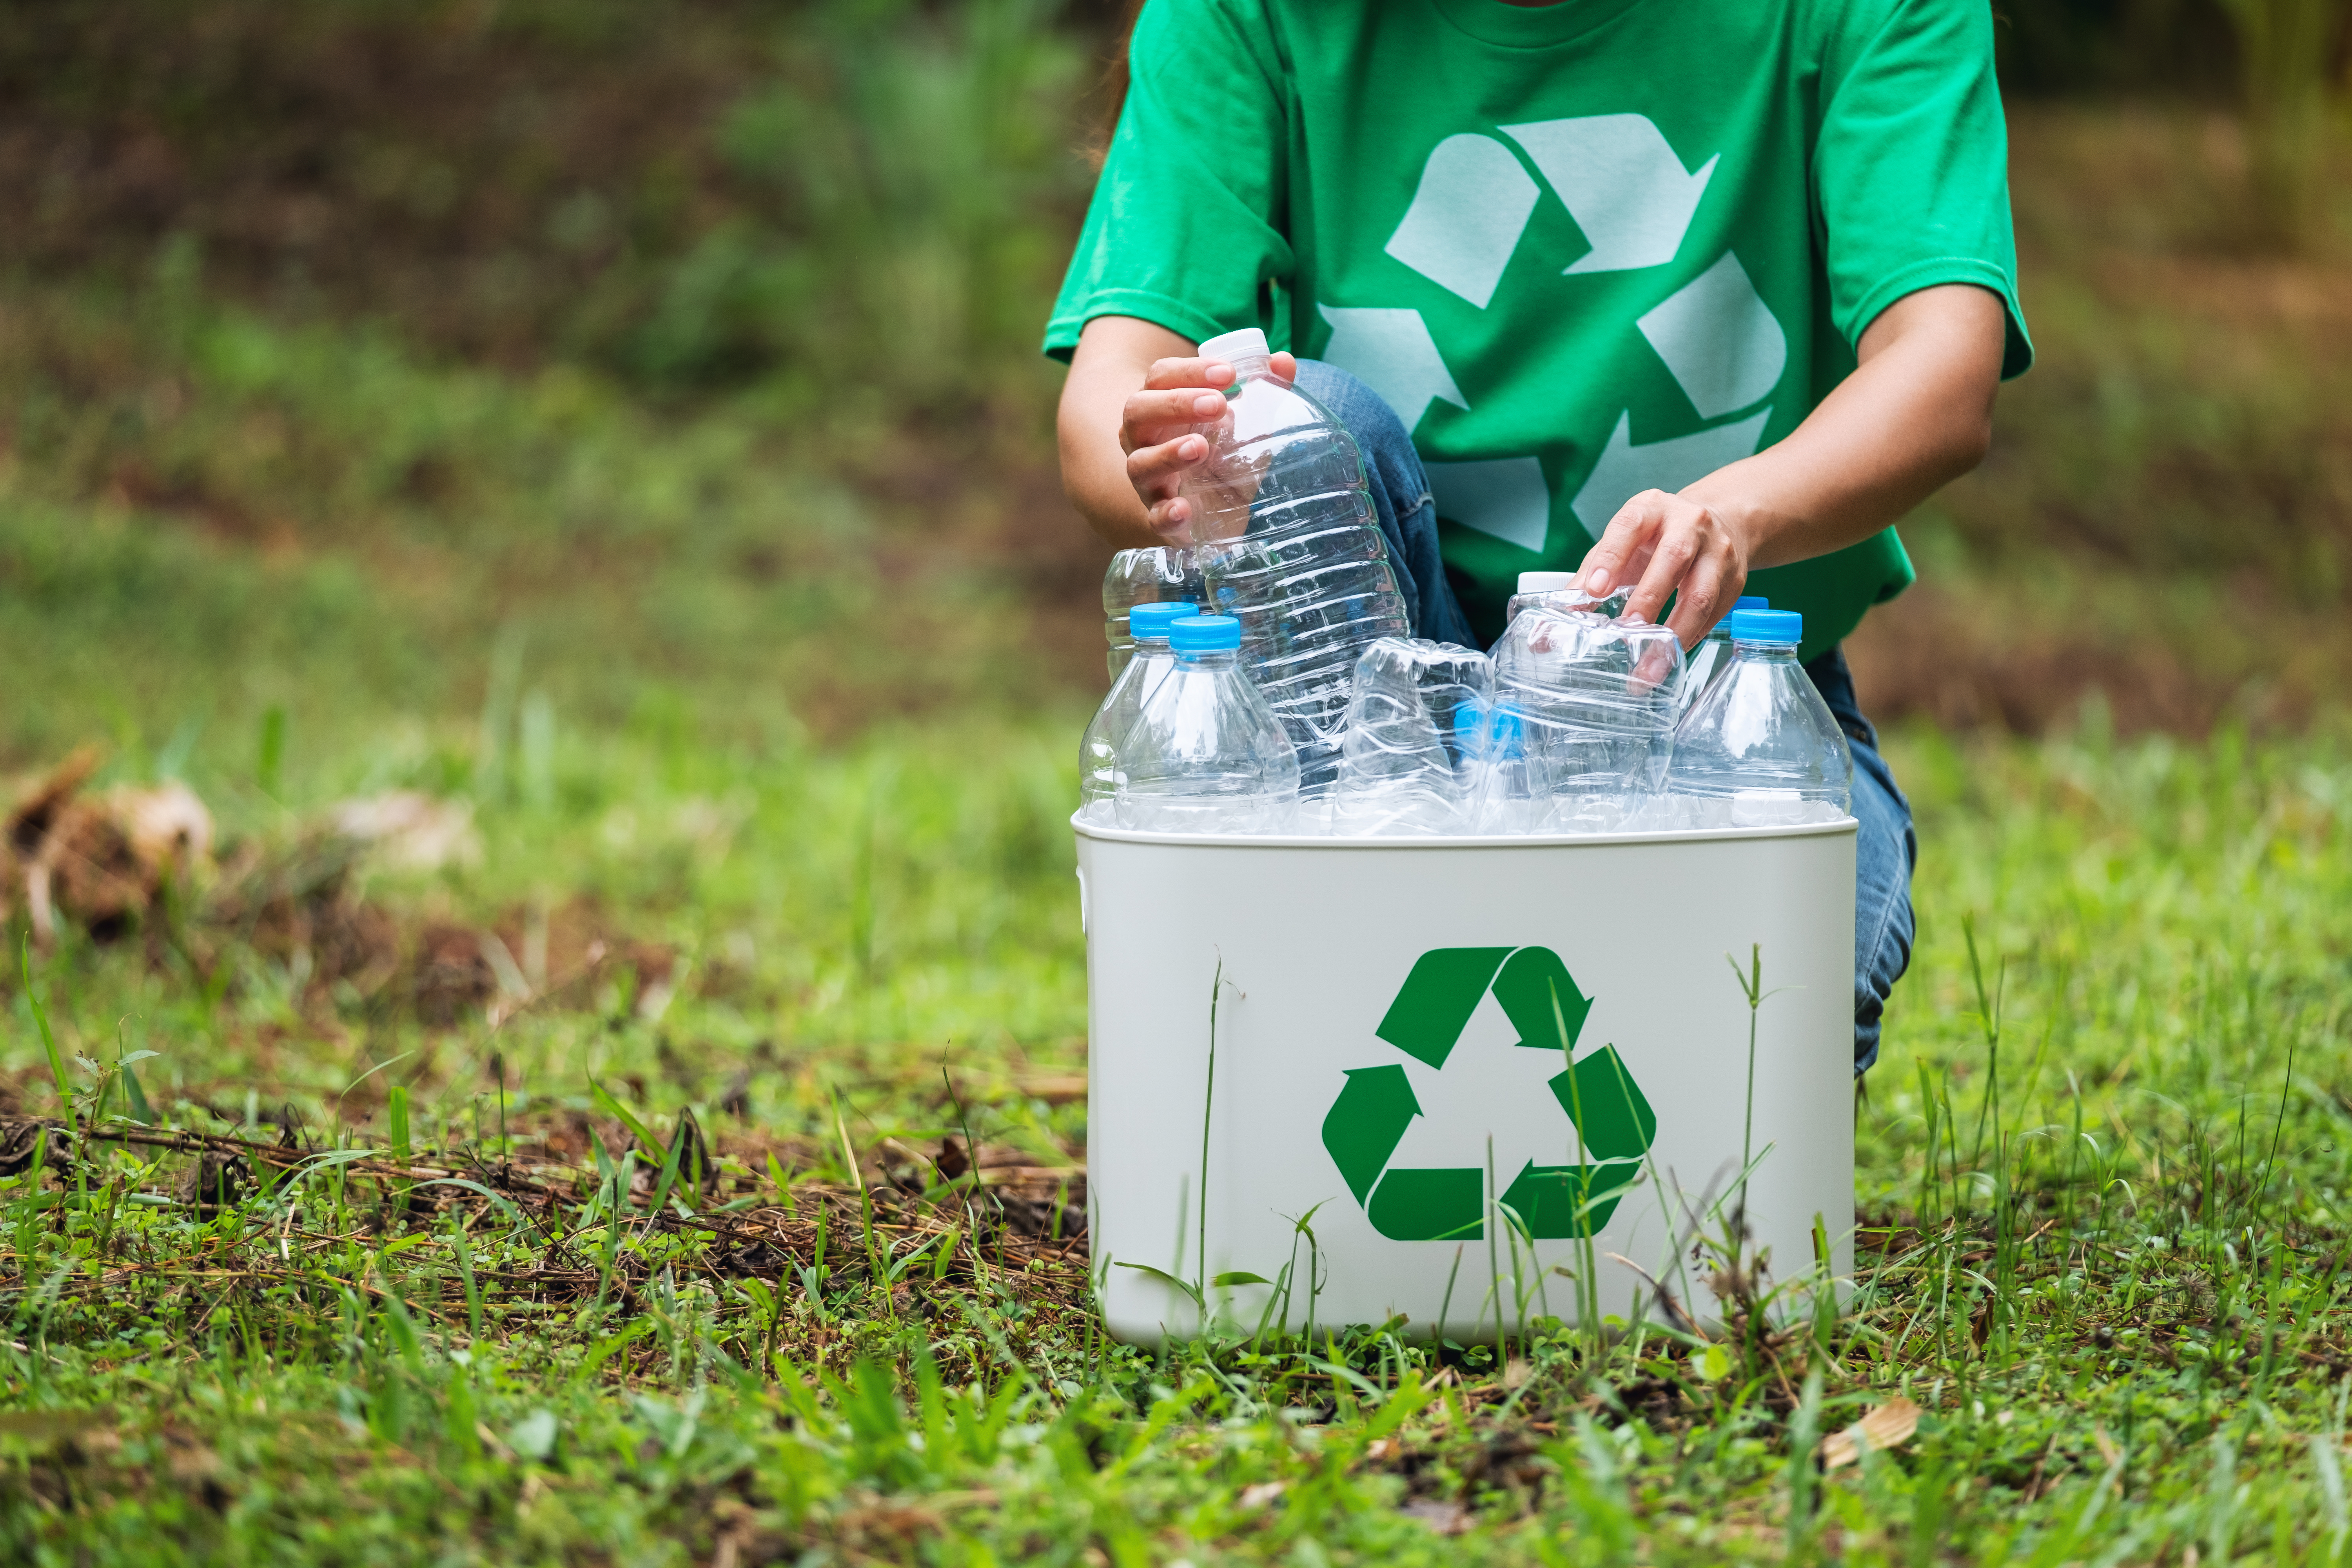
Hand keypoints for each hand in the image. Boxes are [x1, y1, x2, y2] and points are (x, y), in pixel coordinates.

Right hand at [1120, 351, 1296, 540]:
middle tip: (1217, 404)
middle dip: (1176, 403)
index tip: (1229, 373)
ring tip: (1201, 447)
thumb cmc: (1220, 455)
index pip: (1161, 377)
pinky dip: (1165, 514)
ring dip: (1168, 453)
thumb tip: (1283, 361)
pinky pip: (1154, 517)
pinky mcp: (1159, 518)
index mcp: (1161, 408)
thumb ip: (1262, 392)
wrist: (1209, 511)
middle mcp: (1144, 440)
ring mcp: (1148, 480)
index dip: (1189, 371)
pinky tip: (1183, 509)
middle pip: (1138, 411)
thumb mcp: (1243, 423)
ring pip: (1140, 463)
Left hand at [1573, 490, 1751, 648]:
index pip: (1630, 526)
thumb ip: (1593, 572)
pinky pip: (1714, 613)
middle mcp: (1690, 523)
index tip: (1595, 591)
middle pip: (1672, 559)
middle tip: (1628, 633)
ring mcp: (1718, 550)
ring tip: (1651, 665)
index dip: (1611, 557)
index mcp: (1652, 509)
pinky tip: (1671, 656)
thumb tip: (1563, 613)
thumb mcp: (1623, 542)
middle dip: (1649, 599)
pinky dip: (1692, 637)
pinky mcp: (1735, 578)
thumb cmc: (1658, 538)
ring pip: (1700, 593)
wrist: (1719, 523)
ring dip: (1675, 632)